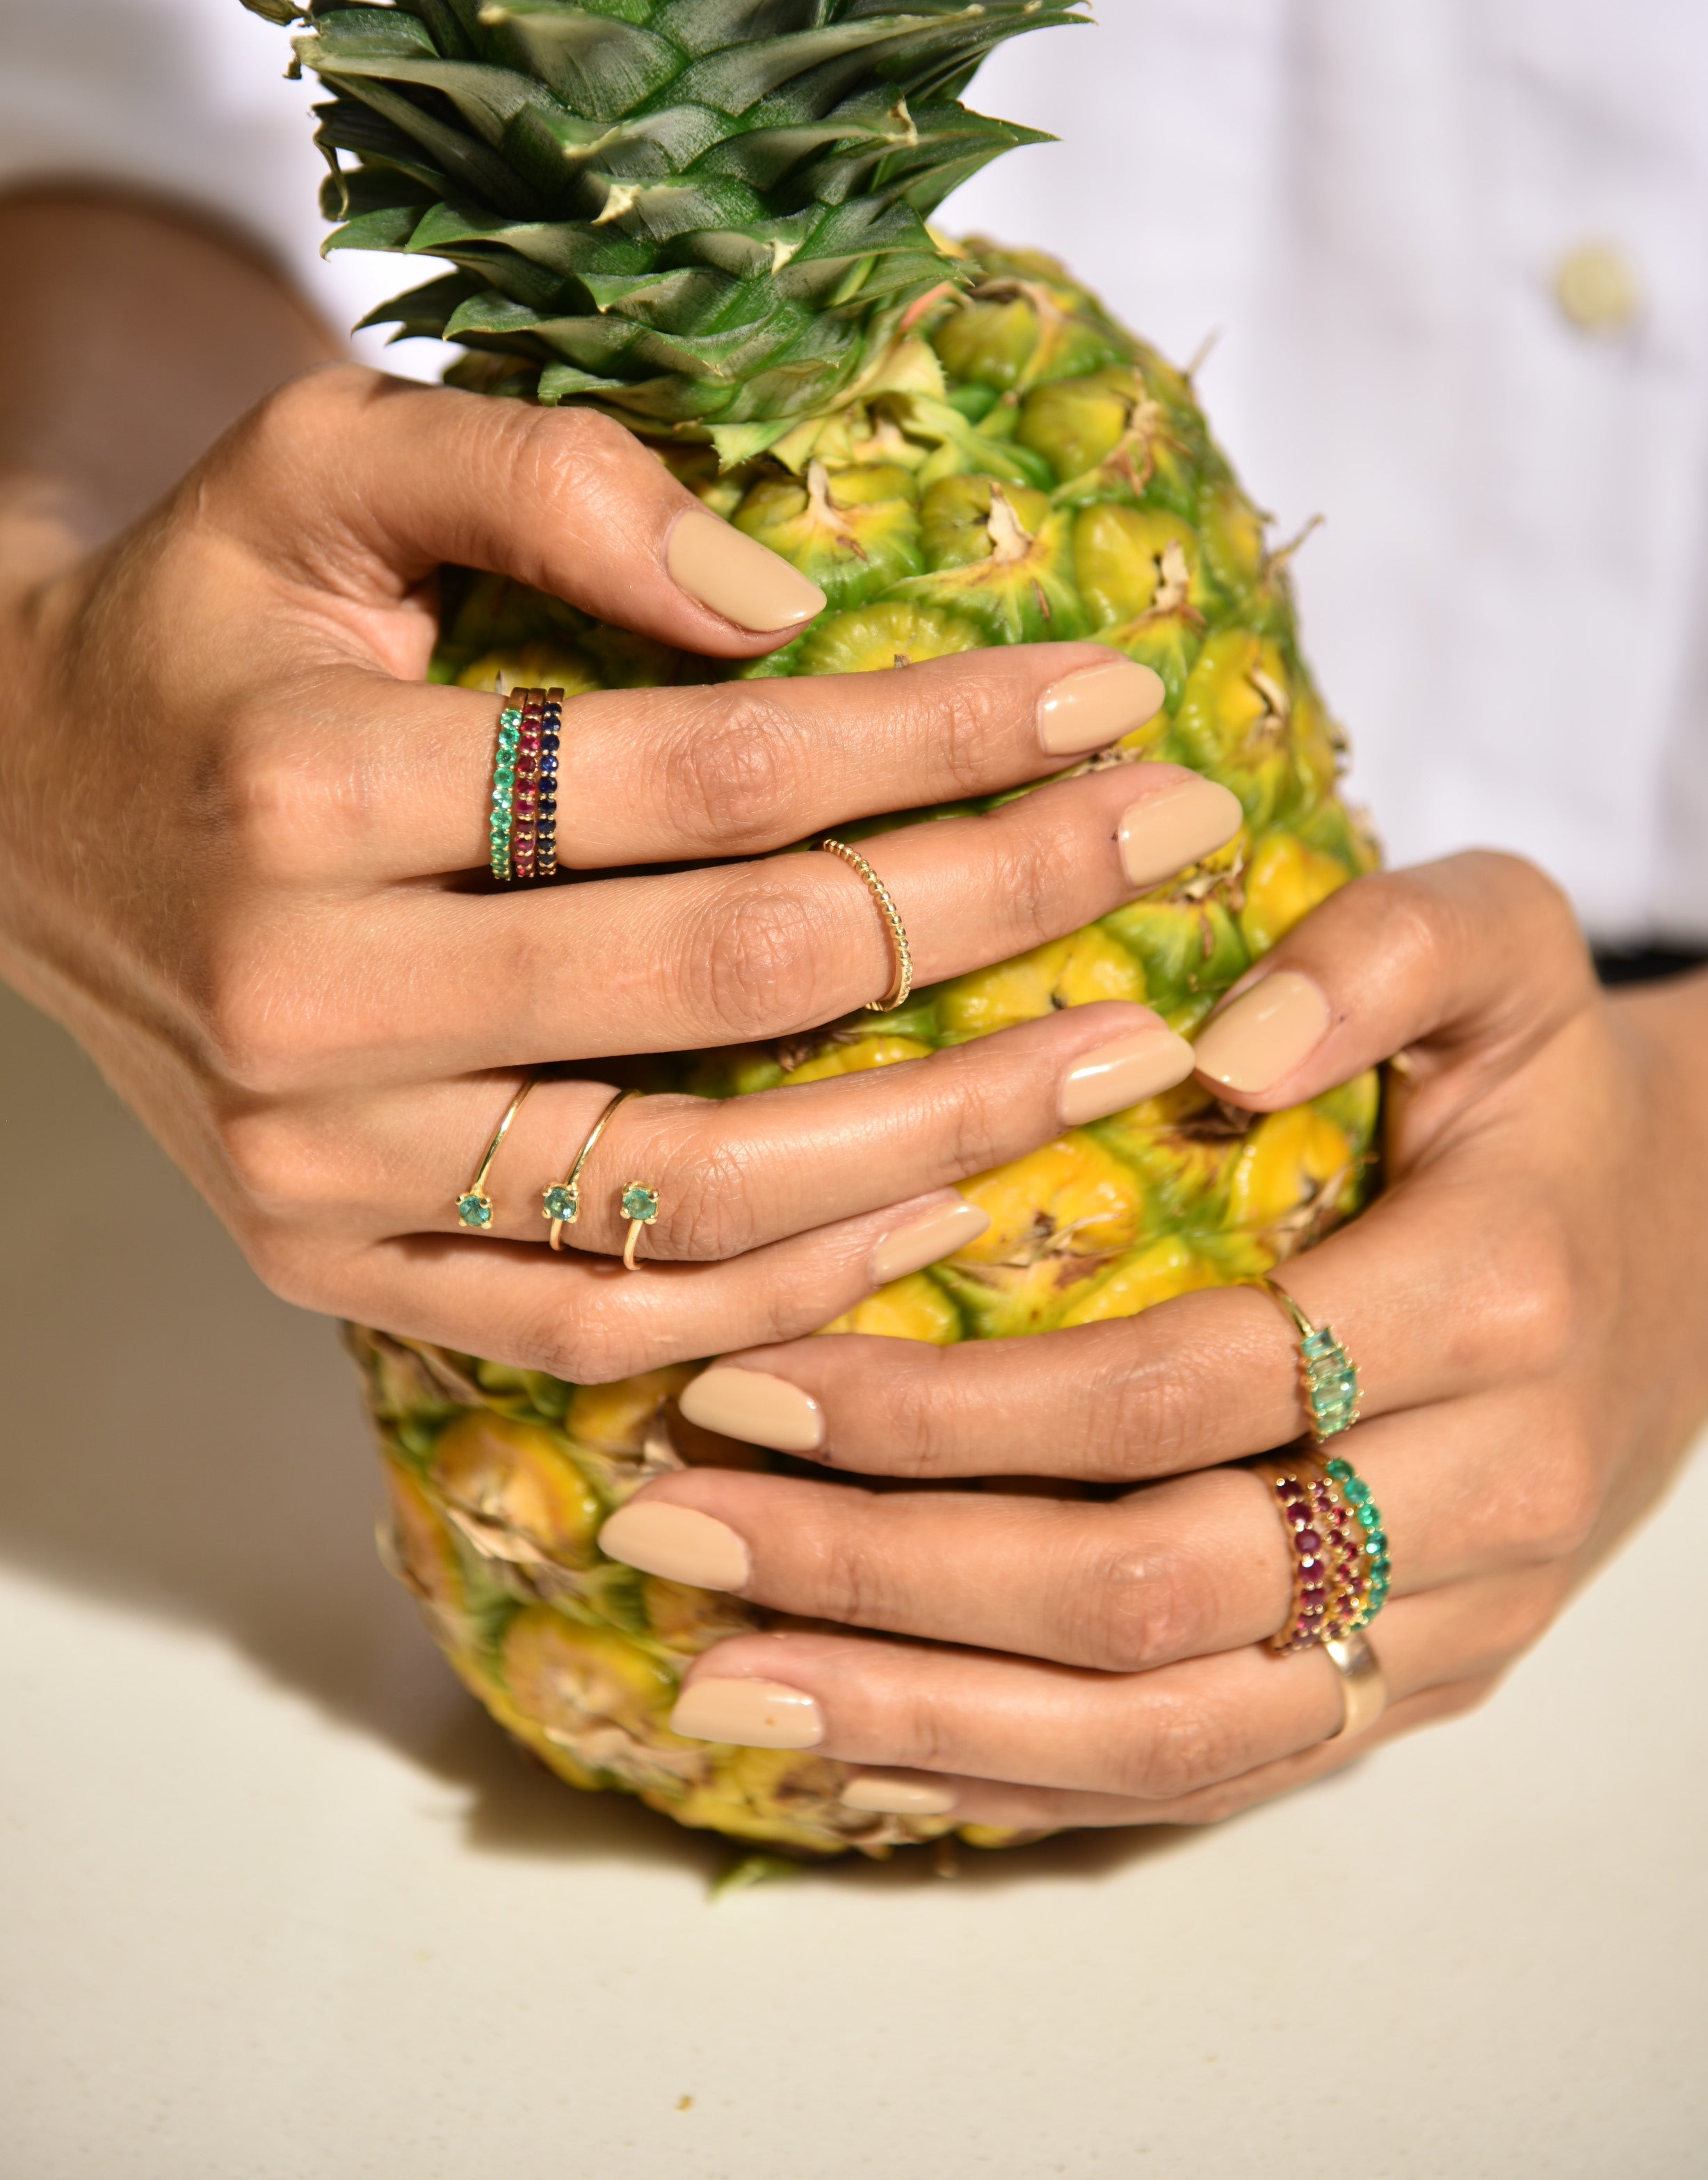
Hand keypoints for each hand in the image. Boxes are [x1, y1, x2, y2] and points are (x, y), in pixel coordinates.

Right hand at [0, 198, 1241, 1367]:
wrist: (26, 816)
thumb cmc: (211, 627)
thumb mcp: (322, 464)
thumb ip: (542, 477)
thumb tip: (787, 606)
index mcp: (307, 789)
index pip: (712, 777)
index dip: (941, 738)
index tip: (1113, 695)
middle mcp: (309, 1005)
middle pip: (740, 985)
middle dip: (999, 910)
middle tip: (1183, 843)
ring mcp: (319, 1179)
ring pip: (698, 1198)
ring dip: (946, 1131)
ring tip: (1126, 1053)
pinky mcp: (336, 1276)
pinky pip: (608, 1326)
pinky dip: (794, 1287)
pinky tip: (948, 1209)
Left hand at [595, 855, 1707, 1830]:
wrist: (1698, 1262)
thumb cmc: (1547, 1089)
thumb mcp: (1512, 945)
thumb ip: (1388, 946)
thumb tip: (1221, 1039)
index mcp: (1491, 1303)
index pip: (1178, 1384)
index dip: (951, 1398)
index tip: (753, 1368)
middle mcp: (1480, 1501)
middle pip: (1145, 1584)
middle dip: (887, 1570)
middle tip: (675, 1526)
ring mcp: (1443, 1632)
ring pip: (1164, 1729)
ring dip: (924, 1715)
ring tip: (720, 1677)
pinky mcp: (1405, 1701)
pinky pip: (1206, 1777)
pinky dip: (1023, 1781)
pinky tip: (861, 1752)